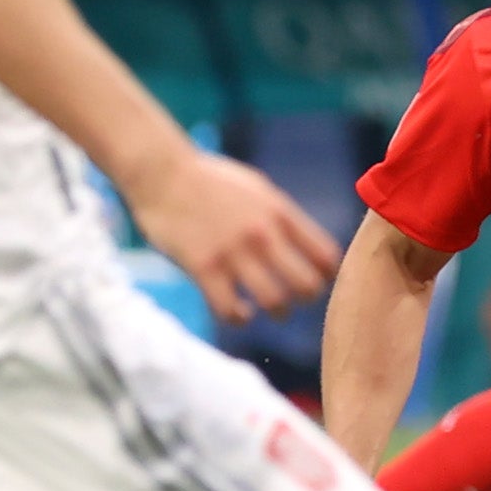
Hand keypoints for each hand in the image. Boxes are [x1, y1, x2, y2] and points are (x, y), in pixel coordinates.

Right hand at [122, 145, 335, 319]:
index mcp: (279, 212)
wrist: (162, 172)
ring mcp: (233, 252)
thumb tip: (303, 243)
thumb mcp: (256, 188)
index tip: (319, 280)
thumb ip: (280, 215)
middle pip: (306, 284)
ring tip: (273, 310)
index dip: (327, 275)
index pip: (325, 255)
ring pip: (273, 301)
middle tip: (298, 301)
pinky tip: (240, 313)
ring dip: (277, 312)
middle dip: (307, 299)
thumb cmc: (208, 179)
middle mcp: (262, 233)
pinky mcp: (203, 267)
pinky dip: (239, 318)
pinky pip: (230, 309)